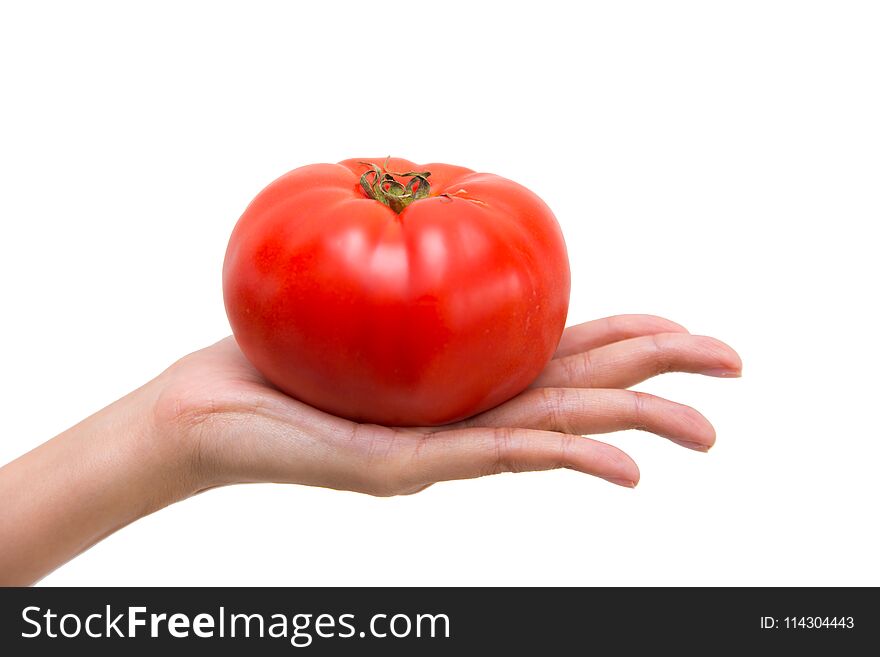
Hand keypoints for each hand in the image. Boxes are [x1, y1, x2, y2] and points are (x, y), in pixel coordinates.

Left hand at [155, 314, 741, 495]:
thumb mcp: (361, 295)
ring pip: (555, 429)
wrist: (207, 404)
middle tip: (734, 367)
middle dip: (660, 380)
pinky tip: (623, 465)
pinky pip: (494, 456)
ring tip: (704, 430)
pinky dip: (564, 458)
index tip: (686, 330)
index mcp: (467, 378)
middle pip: (579, 391)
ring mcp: (442, 448)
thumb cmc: (282, 349)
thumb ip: (416, 274)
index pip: (563, 355)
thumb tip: (442, 206)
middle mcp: (467, 416)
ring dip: (634, 427)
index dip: (630, 339)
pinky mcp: (404, 467)